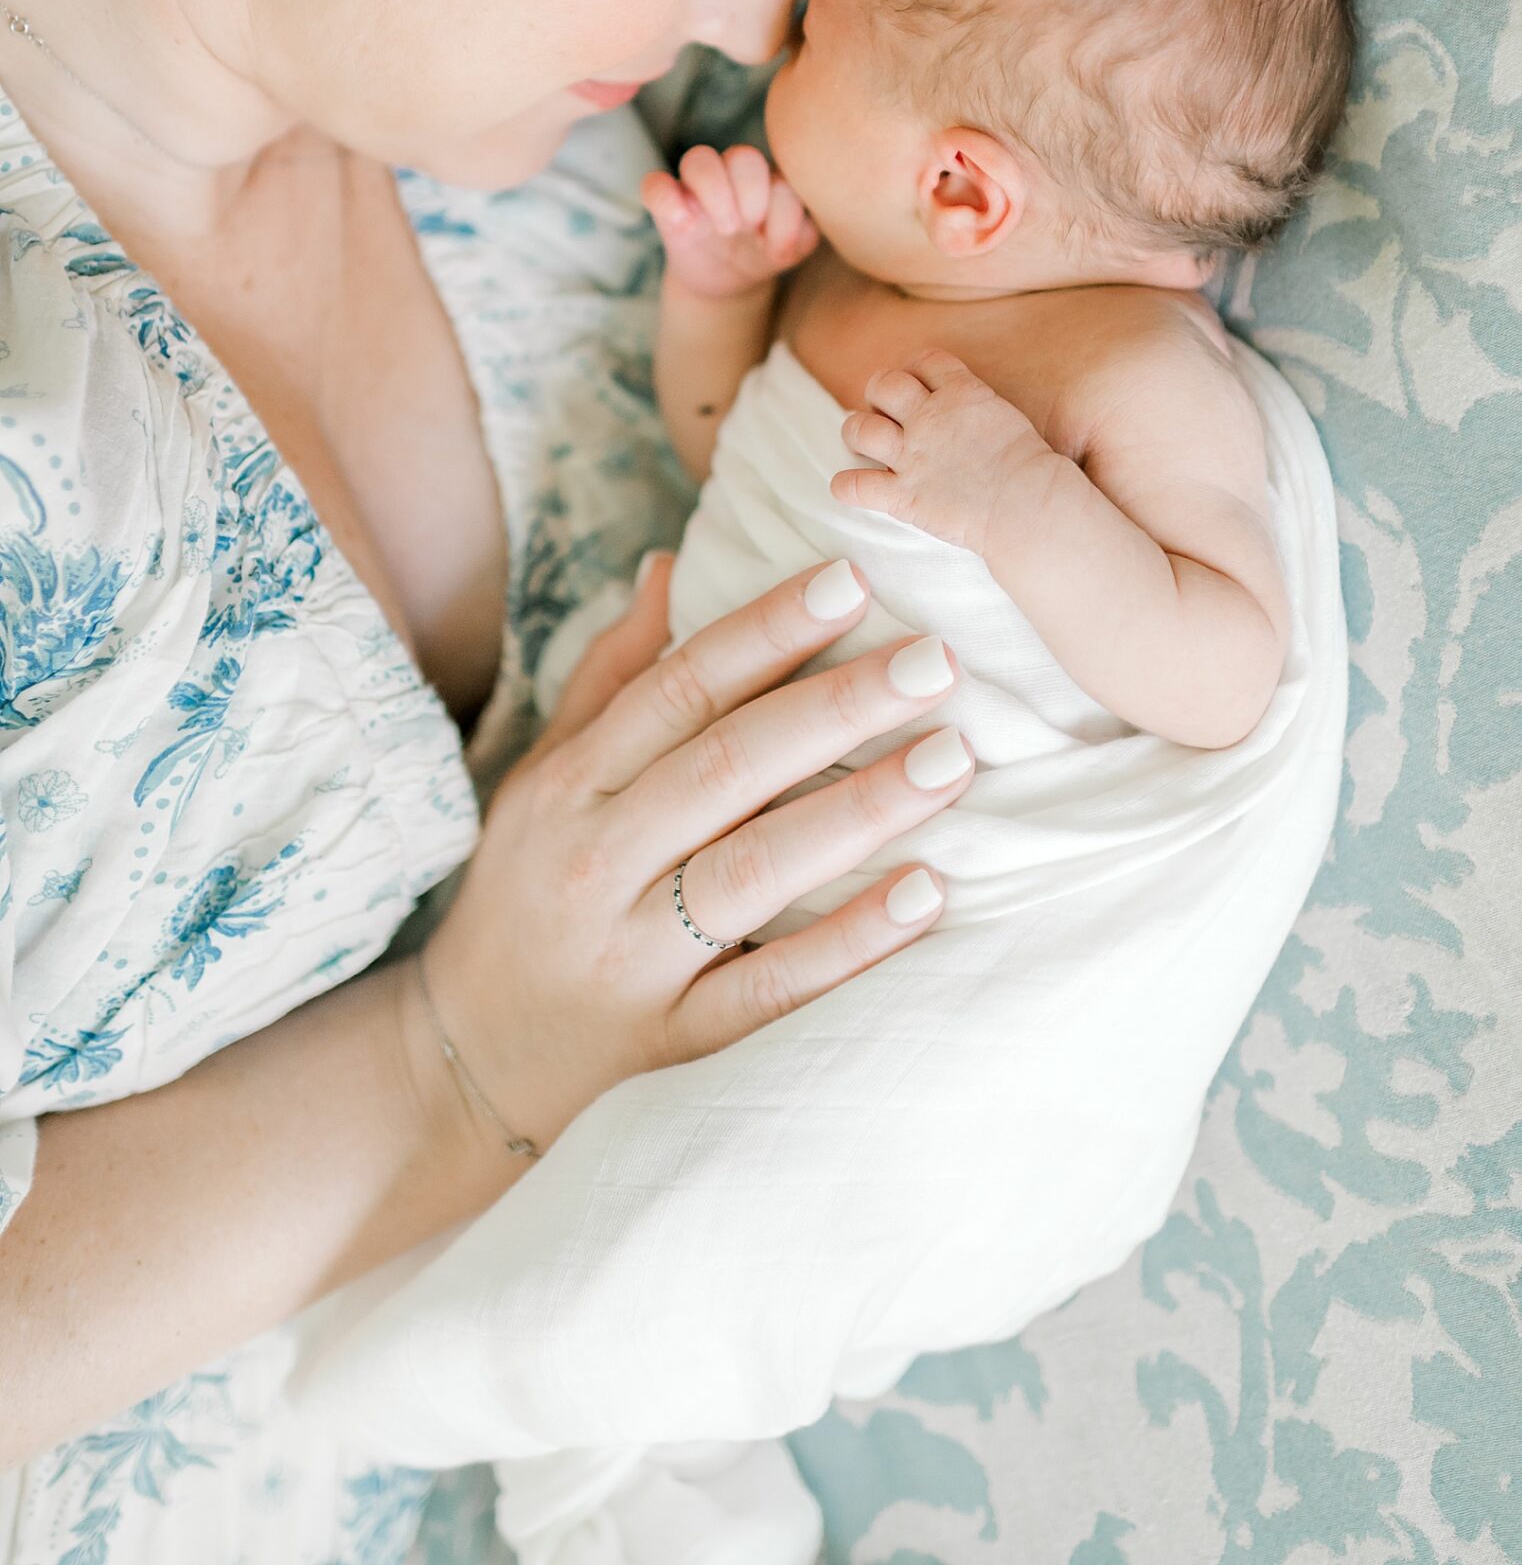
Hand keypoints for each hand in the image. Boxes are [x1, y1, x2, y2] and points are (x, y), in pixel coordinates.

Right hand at [416, 554, 971, 1163]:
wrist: (465, 1062)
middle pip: (727, 767)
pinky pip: (768, 989)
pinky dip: (847, 944)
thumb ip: (611, 676)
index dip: (765, 631)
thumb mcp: (544, 779)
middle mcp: (596, 860)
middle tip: (935, 661)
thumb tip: (671, 564)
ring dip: (859, 811)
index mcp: (571, 785)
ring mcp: (632, 955)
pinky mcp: (670, 1040)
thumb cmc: (526, 894)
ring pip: (754, 870)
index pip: (679, 688)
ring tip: (951, 760)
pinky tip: (926, 895)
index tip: (852, 580)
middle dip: (837, 708)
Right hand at [642, 145, 817, 300]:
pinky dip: (666, 200)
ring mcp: (697, 187)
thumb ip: (801, 234)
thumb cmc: (763, 254)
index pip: (780, 175)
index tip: (775, 247)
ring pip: (699, 159)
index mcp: (768, 179)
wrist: (729, 281)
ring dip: (715, 193)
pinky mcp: (667, 204)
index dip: (781, 210)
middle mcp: (733, 175)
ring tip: (724, 231)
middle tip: (747, 229)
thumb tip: (796, 228)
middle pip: (742, 156)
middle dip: (751, 195)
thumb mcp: (790, 249)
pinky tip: (684, 227)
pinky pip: (655, 185)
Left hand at [832, 351, 1059, 554]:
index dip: (915, 368)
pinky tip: (849, 487)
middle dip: (878, 393)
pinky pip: (854, 485)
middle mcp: (930, 418)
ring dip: (856, 433)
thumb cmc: (1031, 468)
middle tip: (884, 411)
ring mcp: (912, 456)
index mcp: (962, 393)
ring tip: (864, 443)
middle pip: (883, 384)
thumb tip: (967, 414)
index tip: (916, 382)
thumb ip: (976, 408)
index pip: (925, 360)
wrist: (1029, 505)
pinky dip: (845, 486)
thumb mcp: (1007, 417)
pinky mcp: (903, 495)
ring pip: (859, 428)